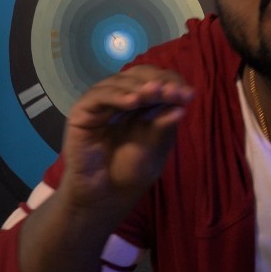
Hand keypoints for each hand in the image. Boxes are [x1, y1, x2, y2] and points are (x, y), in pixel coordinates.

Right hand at [57, 64, 193, 217]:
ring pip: (120, 82)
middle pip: (139, 76)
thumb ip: (164, 127)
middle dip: (159, 82)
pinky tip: (133, 102)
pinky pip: (99, 96)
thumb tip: (181, 108)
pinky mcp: (82, 111)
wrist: (105, 195)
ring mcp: (101, 102)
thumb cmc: (132, 171)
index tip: (189, 95)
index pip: (157, 81)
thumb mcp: (155, 147)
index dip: (172, 83)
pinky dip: (117, 96)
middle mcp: (120, 97)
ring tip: (156, 93)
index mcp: (141, 102)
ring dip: (141, 86)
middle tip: (174, 92)